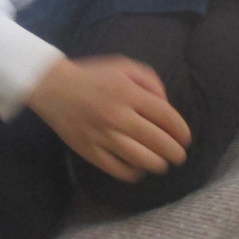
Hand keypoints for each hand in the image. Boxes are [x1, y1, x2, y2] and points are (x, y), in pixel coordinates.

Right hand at [25, 56, 191, 182]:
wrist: (52, 86)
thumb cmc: (91, 75)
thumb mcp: (123, 66)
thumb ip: (149, 80)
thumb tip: (166, 103)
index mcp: (128, 93)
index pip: (166, 117)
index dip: (181, 131)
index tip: (186, 139)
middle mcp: (118, 116)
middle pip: (158, 141)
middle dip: (175, 152)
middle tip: (179, 156)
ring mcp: (103, 136)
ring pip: (141, 159)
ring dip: (158, 165)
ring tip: (162, 164)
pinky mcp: (89, 151)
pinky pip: (118, 169)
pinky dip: (134, 173)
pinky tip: (139, 170)